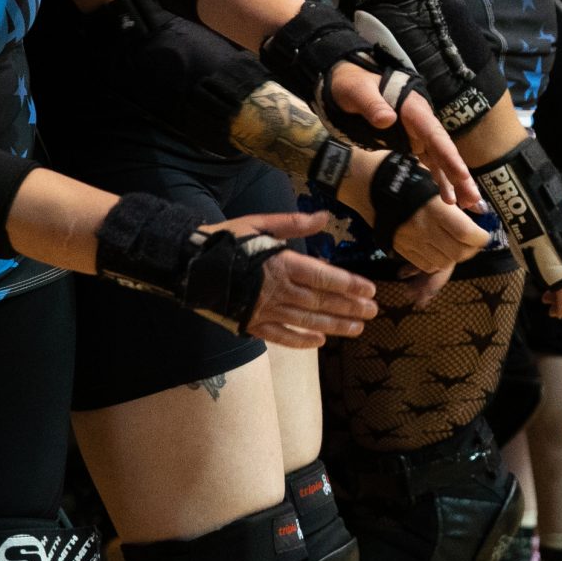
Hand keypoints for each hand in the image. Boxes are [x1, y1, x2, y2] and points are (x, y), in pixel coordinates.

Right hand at [207, 211, 377, 346]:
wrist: (188, 265)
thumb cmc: (226, 241)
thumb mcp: (259, 223)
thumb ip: (292, 224)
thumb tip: (323, 217)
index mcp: (281, 264)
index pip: (323, 277)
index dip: (349, 285)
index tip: (370, 290)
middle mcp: (277, 290)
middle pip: (320, 302)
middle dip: (349, 308)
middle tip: (373, 312)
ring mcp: (264, 310)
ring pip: (306, 321)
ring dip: (334, 326)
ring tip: (357, 329)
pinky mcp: (251, 324)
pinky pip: (281, 336)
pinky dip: (301, 341)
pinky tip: (319, 343)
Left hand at [325, 60, 479, 209]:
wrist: (350, 82)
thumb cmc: (353, 84)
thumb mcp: (356, 91)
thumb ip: (372, 105)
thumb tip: (386, 119)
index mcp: (412, 109)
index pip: (434, 134)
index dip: (449, 155)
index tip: (462, 174)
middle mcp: (421, 122)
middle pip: (444, 150)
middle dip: (459, 175)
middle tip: (473, 199)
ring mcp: (418, 134)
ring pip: (441, 159)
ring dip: (454, 181)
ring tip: (468, 205)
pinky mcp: (413, 142)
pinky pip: (431, 162)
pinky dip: (440, 179)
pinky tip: (449, 197)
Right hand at [381, 172, 490, 274]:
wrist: (365, 183)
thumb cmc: (402, 174)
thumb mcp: (432, 178)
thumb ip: (454, 195)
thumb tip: (478, 208)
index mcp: (435, 209)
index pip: (467, 234)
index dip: (481, 237)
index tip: (484, 233)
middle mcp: (425, 229)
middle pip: (458, 252)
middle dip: (471, 249)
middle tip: (473, 240)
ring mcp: (412, 242)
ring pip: (444, 262)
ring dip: (454, 256)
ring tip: (455, 244)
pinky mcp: (401, 249)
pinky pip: (426, 265)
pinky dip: (437, 261)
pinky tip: (438, 249)